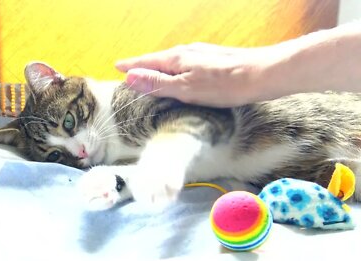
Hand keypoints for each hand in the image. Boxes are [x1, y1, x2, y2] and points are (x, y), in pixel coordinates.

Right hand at [115, 43, 283, 106]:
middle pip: (158, 60)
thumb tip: (130, 76)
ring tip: (150, 73)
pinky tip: (180, 74)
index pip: (146, 62)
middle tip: (129, 72)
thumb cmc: (224, 85)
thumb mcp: (186, 89)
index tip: (117, 66)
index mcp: (177, 59)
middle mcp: (187, 52)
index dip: (131, 66)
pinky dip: (175, 69)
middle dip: (142, 66)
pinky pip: (185, 63)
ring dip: (158, 67)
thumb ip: (158, 83)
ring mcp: (201, 54)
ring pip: (172, 61)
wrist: (263, 74)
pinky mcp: (213, 59)